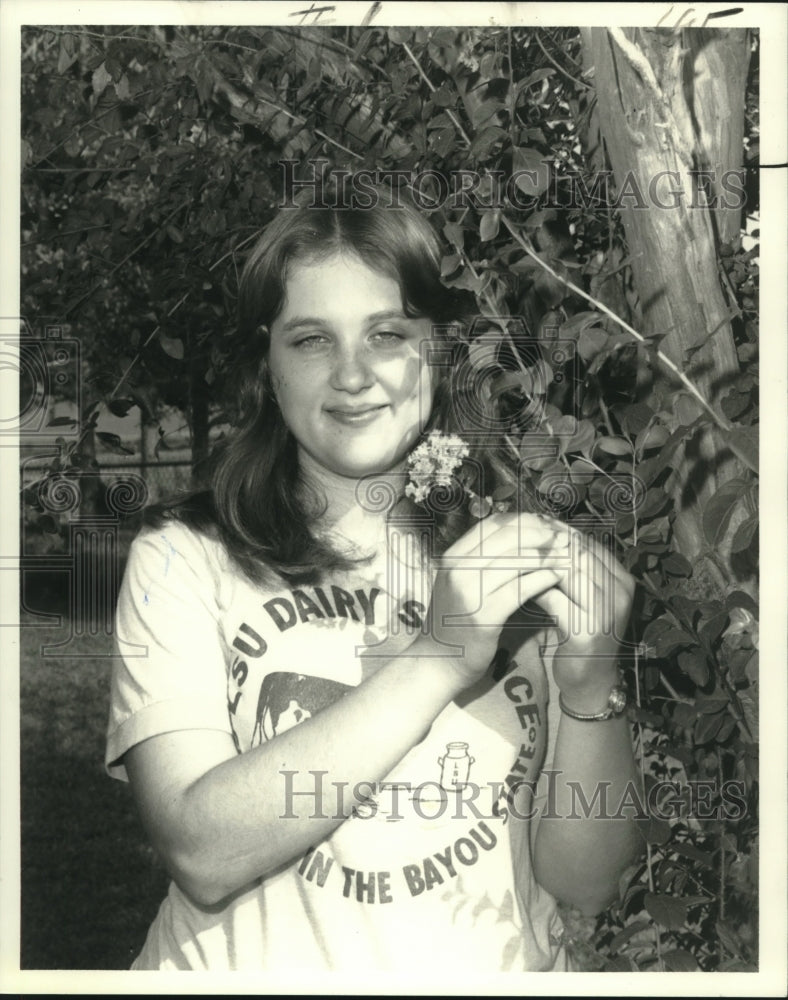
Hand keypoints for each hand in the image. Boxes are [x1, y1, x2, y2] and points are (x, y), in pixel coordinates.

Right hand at [411, 512, 565, 688]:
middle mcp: (457, 570)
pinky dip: (541, 580)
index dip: (523, 521)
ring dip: (546, 555)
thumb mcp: (460, 582)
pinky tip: (554, 578)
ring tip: (566, 556)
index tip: (545, 524)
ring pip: (515, 561)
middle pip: (506, 538)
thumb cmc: (455, 620)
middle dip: (539, 534)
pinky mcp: (484, 617)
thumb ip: (481, 560)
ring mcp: (468, 593)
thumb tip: (518, 535)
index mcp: (452, 557)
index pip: (492, 525)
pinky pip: (519, 590)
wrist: (438, 661)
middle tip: (562, 538)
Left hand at [528, 515, 635, 708]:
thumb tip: (541, 527)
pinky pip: (554, 599)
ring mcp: (606, 613)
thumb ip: (572, 567)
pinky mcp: (587, 633)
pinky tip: (515, 587)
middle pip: (578, 554)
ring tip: (512, 557)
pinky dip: (533, 589)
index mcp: (622, 579)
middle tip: (515, 537)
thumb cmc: (580, 632)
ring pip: (567, 572)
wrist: (589, 680)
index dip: (558, 531)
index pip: (588, 543)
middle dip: (545, 543)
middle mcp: (620, 593)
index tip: (530, 524)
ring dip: (537, 563)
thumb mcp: (583, 595)